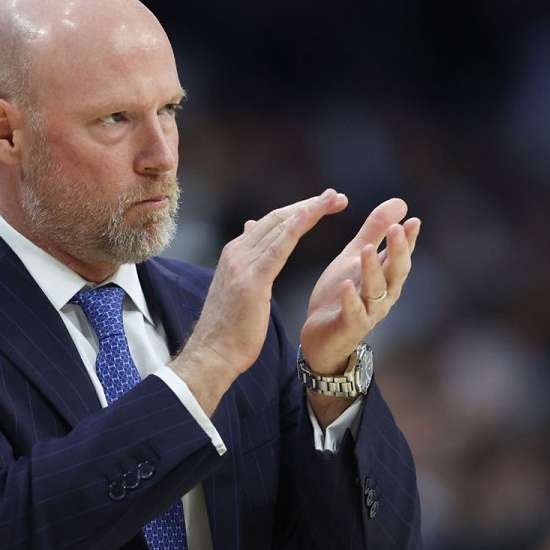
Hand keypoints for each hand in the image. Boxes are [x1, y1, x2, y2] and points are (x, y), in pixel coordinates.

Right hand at [172, 189, 348, 412]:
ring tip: (333, 199)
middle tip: (336, 196)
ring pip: (279, 227)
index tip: (323, 204)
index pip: (270, 223)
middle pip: (277, 218)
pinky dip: (294, 227)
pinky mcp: (251, 280)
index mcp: (235, 254)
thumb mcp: (238, 285)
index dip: (298, 211)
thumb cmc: (229, 327)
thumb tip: (251, 228)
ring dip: (309, 210)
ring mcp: (242, 264)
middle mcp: (237, 252)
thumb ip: (248, 258)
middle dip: (309, 205)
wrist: (213, 353)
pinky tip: (311, 214)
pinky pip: (278, 248)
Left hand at [299, 198, 419, 376]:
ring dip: (372, 269)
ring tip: (366, 248)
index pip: (400, 255)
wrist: (321, 336)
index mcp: (386, 277)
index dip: (408, 240)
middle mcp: (383, 295)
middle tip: (397, 229)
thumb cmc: (341, 294)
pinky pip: (353, 313)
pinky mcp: (349, 327)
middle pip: (395, 272)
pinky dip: (351, 300)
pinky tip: (347, 286)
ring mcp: (368, 312)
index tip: (413, 220)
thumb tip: (400, 202)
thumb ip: (373, 231)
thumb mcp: (354, 257)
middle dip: (397, 251)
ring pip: (375, 290)